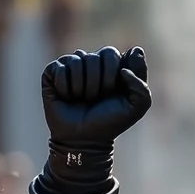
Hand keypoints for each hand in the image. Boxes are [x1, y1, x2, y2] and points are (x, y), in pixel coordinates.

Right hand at [41, 46, 150, 162]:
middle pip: (94, 57)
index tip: (112, 93)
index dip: (112, 75)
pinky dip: (65, 88)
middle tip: (96, 99)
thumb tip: (127, 61)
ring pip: (76, 62)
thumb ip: (142, 84)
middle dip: (98, 83)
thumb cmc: (110, 122)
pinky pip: (59, 69)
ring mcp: (70, 66)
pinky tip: (67, 97)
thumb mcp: (136, 107)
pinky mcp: (52, 73)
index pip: (111, 53)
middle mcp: (91, 62)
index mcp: (111, 65)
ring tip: (81, 100)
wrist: (84, 140)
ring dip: (81, 88)